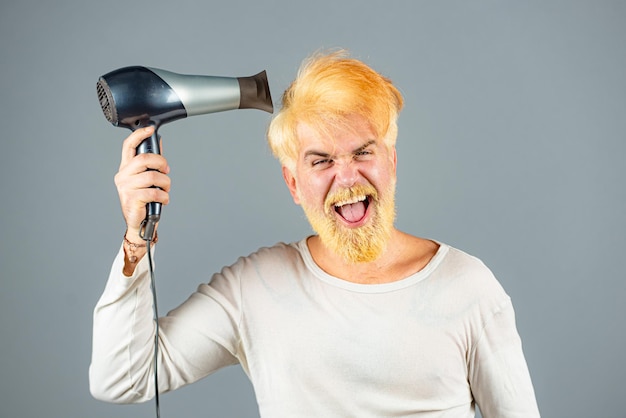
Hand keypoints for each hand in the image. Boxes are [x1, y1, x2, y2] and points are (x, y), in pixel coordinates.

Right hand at [114, 126, 170, 242]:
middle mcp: (123, 176)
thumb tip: (159, 142)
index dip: (139, 135)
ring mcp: (125, 187)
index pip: (128, 146)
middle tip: (166, 172)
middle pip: (144, 159)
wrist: (141, 223)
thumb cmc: (145, 200)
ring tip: (165, 190)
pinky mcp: (131, 199)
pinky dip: (164, 197)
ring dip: (165, 184)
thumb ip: (152, 163)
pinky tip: (163, 200)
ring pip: (152, 177)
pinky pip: (154, 192)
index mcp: (126, 168)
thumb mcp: (148, 179)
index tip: (150, 129)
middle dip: (161, 163)